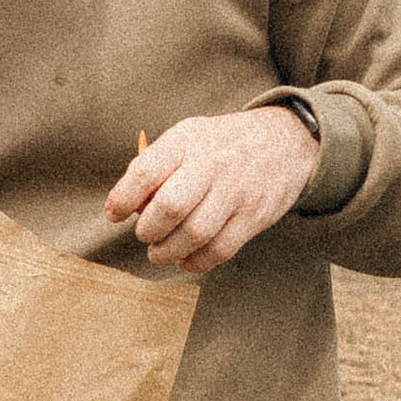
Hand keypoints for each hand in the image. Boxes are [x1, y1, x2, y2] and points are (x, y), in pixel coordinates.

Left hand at [106, 106, 319, 272]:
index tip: (114, 213)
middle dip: (148, 230)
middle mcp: (213, 164)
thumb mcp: (187, 137)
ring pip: (194, 234)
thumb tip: (125, 206)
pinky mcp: (254, 217)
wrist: (285, 142)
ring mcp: (237, 192)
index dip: (123, 198)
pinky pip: (219, 250)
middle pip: (170, 207)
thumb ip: (156, 166)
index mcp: (188, 139)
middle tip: (144, 235)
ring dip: (168, 252)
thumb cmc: (221, 145)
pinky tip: (185, 258)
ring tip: (160, 251)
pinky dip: (195, 262)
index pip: (146, 171)